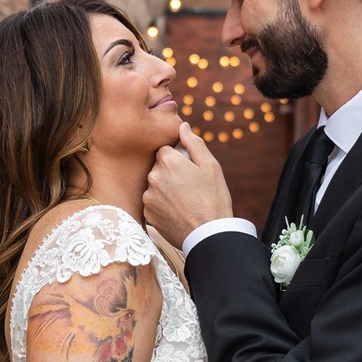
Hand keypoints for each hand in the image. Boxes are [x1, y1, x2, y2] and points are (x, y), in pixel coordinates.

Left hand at [144, 122, 233, 246]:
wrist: (208, 236)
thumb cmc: (214, 199)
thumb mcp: (211, 167)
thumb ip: (194, 143)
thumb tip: (183, 126)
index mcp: (169, 161)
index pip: (165, 150)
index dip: (178, 158)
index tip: (189, 170)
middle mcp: (153, 177)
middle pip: (158, 167)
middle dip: (170, 173)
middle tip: (189, 187)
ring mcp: (148, 197)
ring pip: (155, 185)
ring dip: (165, 189)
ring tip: (185, 201)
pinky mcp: (147, 213)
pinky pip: (152, 202)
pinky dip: (162, 205)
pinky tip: (177, 212)